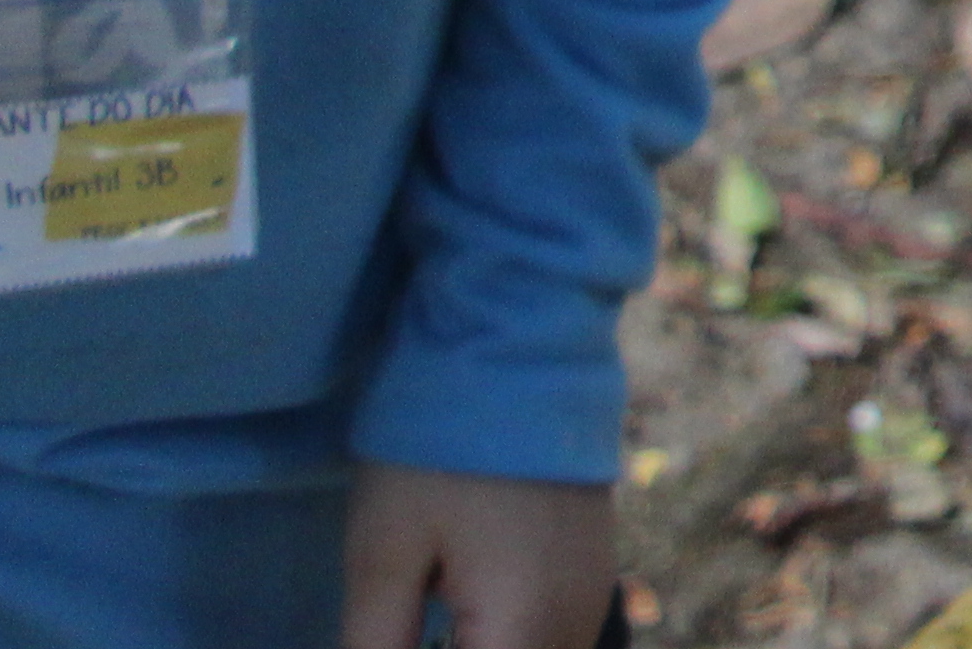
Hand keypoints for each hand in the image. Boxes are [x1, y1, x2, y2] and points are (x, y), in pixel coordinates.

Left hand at [342, 464, 615, 648]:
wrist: (519, 352)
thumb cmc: (436, 452)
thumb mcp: (384, 556)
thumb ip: (375, 646)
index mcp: (522, 630)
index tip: (387, 638)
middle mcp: (573, 625)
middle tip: (401, 628)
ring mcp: (593, 598)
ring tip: (425, 625)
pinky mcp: (596, 572)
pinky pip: (553, 641)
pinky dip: (509, 642)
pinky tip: (460, 622)